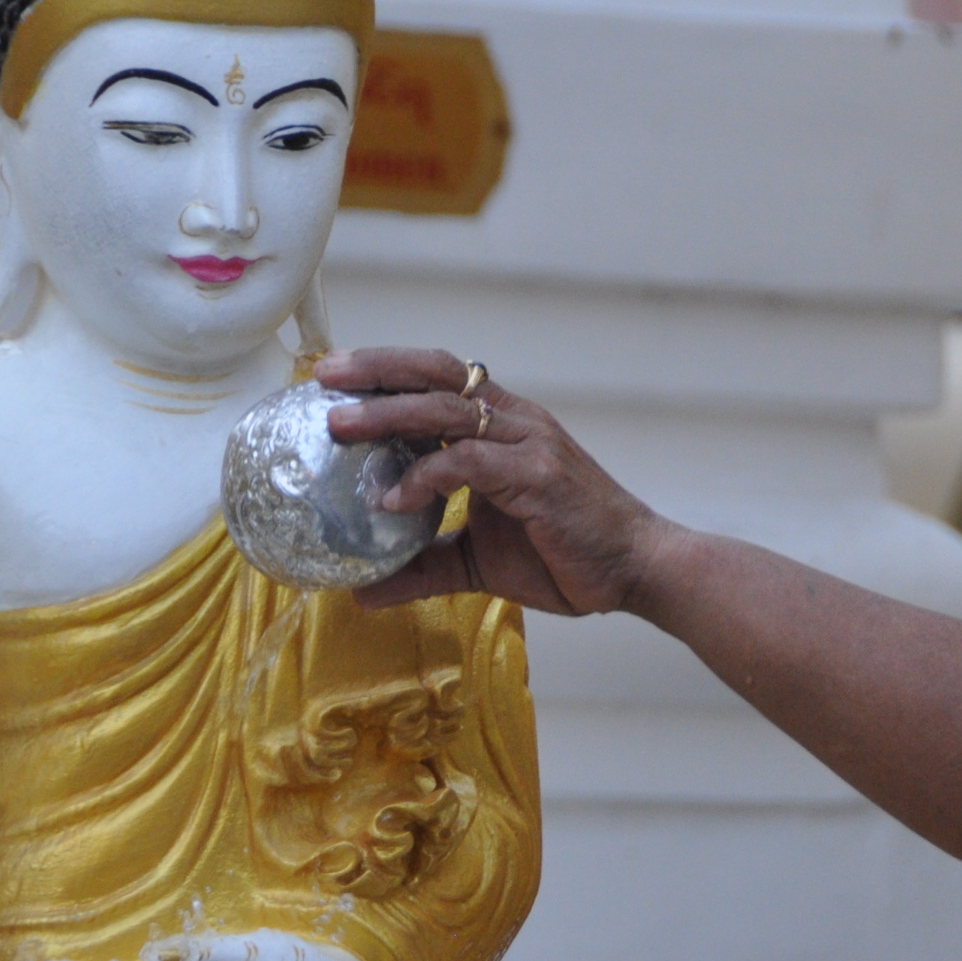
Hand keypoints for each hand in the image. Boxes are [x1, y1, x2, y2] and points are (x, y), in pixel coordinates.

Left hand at [314, 348, 674, 614]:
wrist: (637, 570)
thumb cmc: (565, 556)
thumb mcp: (478, 560)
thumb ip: (423, 566)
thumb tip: (363, 591)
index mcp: (502, 426)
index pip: (438, 379)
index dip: (387, 371)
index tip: (335, 376)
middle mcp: (514, 421)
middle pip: (437, 372)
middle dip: (377, 369)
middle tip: (324, 376)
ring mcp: (527, 443)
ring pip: (446, 408)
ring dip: (388, 414)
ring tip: (340, 425)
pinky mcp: (536, 475)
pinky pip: (467, 462)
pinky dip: (426, 475)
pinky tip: (393, 497)